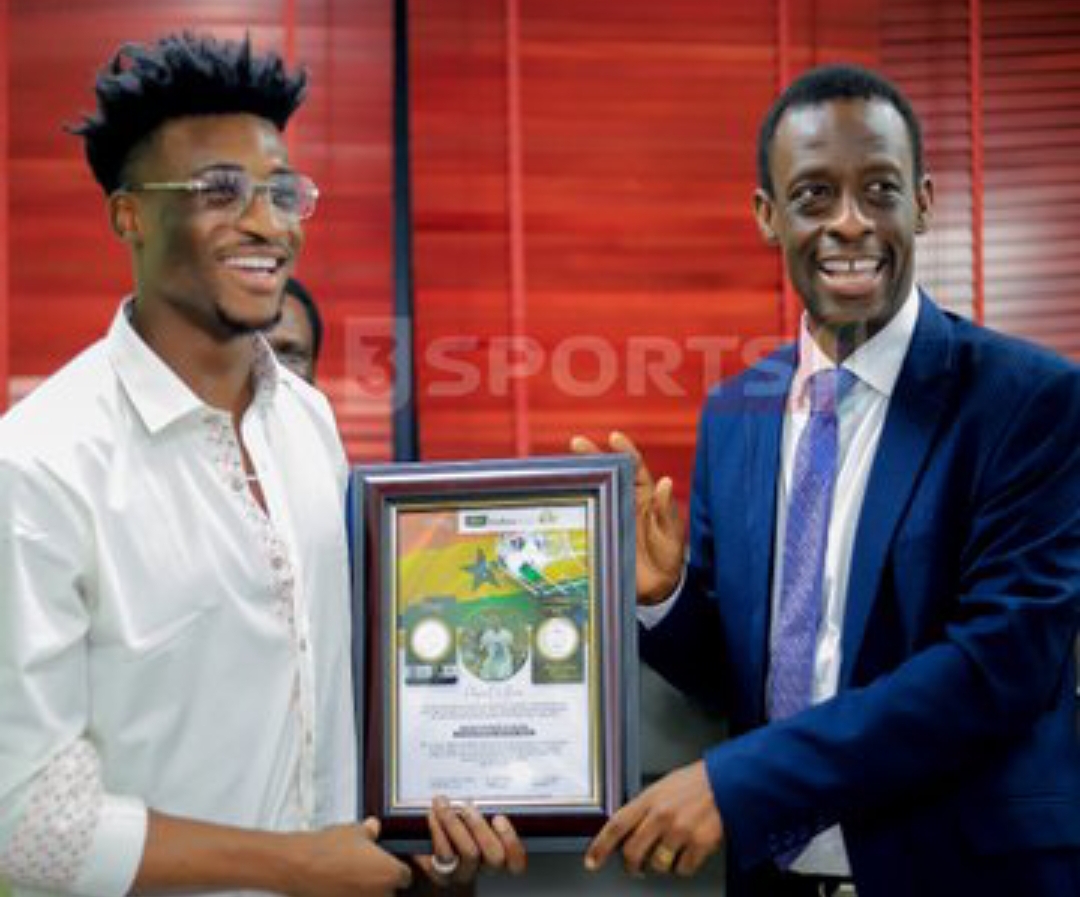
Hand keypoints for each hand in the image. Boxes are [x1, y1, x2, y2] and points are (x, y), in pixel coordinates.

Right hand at [287, 818, 412, 895]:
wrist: (299, 866)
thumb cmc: (329, 848)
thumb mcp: (354, 831)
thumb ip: (370, 830)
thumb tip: (374, 826)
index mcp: (390, 873)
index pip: (405, 876)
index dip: (397, 869)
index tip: (387, 863)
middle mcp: (381, 895)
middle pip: (391, 892)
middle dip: (382, 883)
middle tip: (367, 870)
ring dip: (366, 891)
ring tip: (351, 877)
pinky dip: (350, 894)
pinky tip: (339, 886)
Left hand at [415, 797, 526, 885]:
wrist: (434, 844)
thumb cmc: (464, 822)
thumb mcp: (481, 814)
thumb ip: (488, 807)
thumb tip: (490, 784)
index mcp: (501, 855)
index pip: (517, 862)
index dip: (511, 842)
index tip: (499, 818)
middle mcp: (485, 868)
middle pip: (494, 857)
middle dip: (480, 828)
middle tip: (466, 806)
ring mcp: (464, 873)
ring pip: (467, 854)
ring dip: (454, 825)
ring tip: (443, 804)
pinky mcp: (442, 874)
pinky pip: (443, 854)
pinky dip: (438, 831)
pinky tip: (433, 814)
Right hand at [570, 431, 685, 603]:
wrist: (657, 588)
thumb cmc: (669, 555)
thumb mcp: (670, 534)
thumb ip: (666, 511)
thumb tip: (665, 483)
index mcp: (644, 496)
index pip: (634, 468)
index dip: (624, 451)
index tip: (614, 437)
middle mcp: (625, 502)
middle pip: (607, 474)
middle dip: (592, 456)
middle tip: (576, 442)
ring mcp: (610, 516)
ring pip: (593, 492)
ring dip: (579, 479)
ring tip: (560, 468)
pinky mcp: (600, 534)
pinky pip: (585, 518)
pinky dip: (573, 509)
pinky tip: (560, 499)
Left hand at [584, 761, 722, 877]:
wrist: (727, 780)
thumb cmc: (695, 783)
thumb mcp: (661, 788)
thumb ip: (643, 808)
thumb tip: (625, 830)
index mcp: (649, 799)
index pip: (616, 825)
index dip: (600, 846)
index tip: (591, 862)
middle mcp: (662, 815)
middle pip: (633, 852)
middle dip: (631, 866)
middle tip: (635, 868)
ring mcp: (681, 830)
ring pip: (658, 864)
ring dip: (660, 865)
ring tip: (670, 852)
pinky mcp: (701, 843)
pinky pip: (683, 869)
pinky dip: (683, 866)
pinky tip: (687, 852)